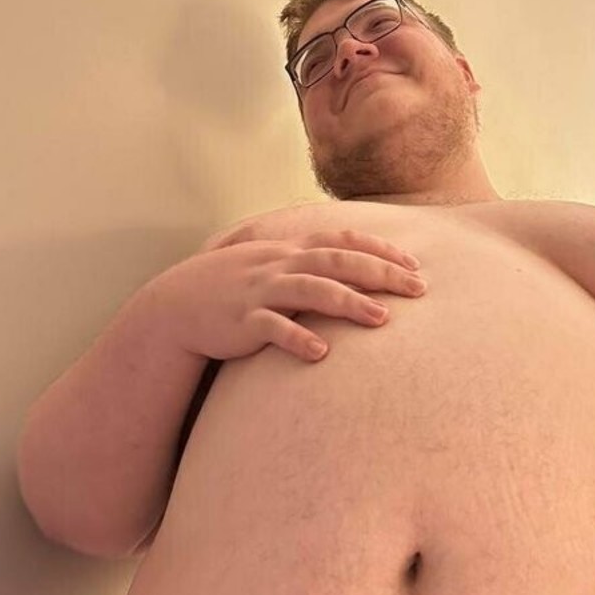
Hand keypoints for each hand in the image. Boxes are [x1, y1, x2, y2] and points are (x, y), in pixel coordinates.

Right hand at [145, 227, 426, 362]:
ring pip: (310, 290)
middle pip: (337, 261)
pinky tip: (321, 354)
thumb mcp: (272, 268)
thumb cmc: (234, 289)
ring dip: (348, 303)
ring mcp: (261, 291)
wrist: (175, 305)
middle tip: (418, 289)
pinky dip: (296, 338)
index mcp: (289, 250)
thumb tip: (355, 274)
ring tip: (381, 319)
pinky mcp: (243, 320)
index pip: (343, 240)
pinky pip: (273, 328)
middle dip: (380, 273)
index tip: (415, 265)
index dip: (380, 250)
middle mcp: (279, 264)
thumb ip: (310, 267)